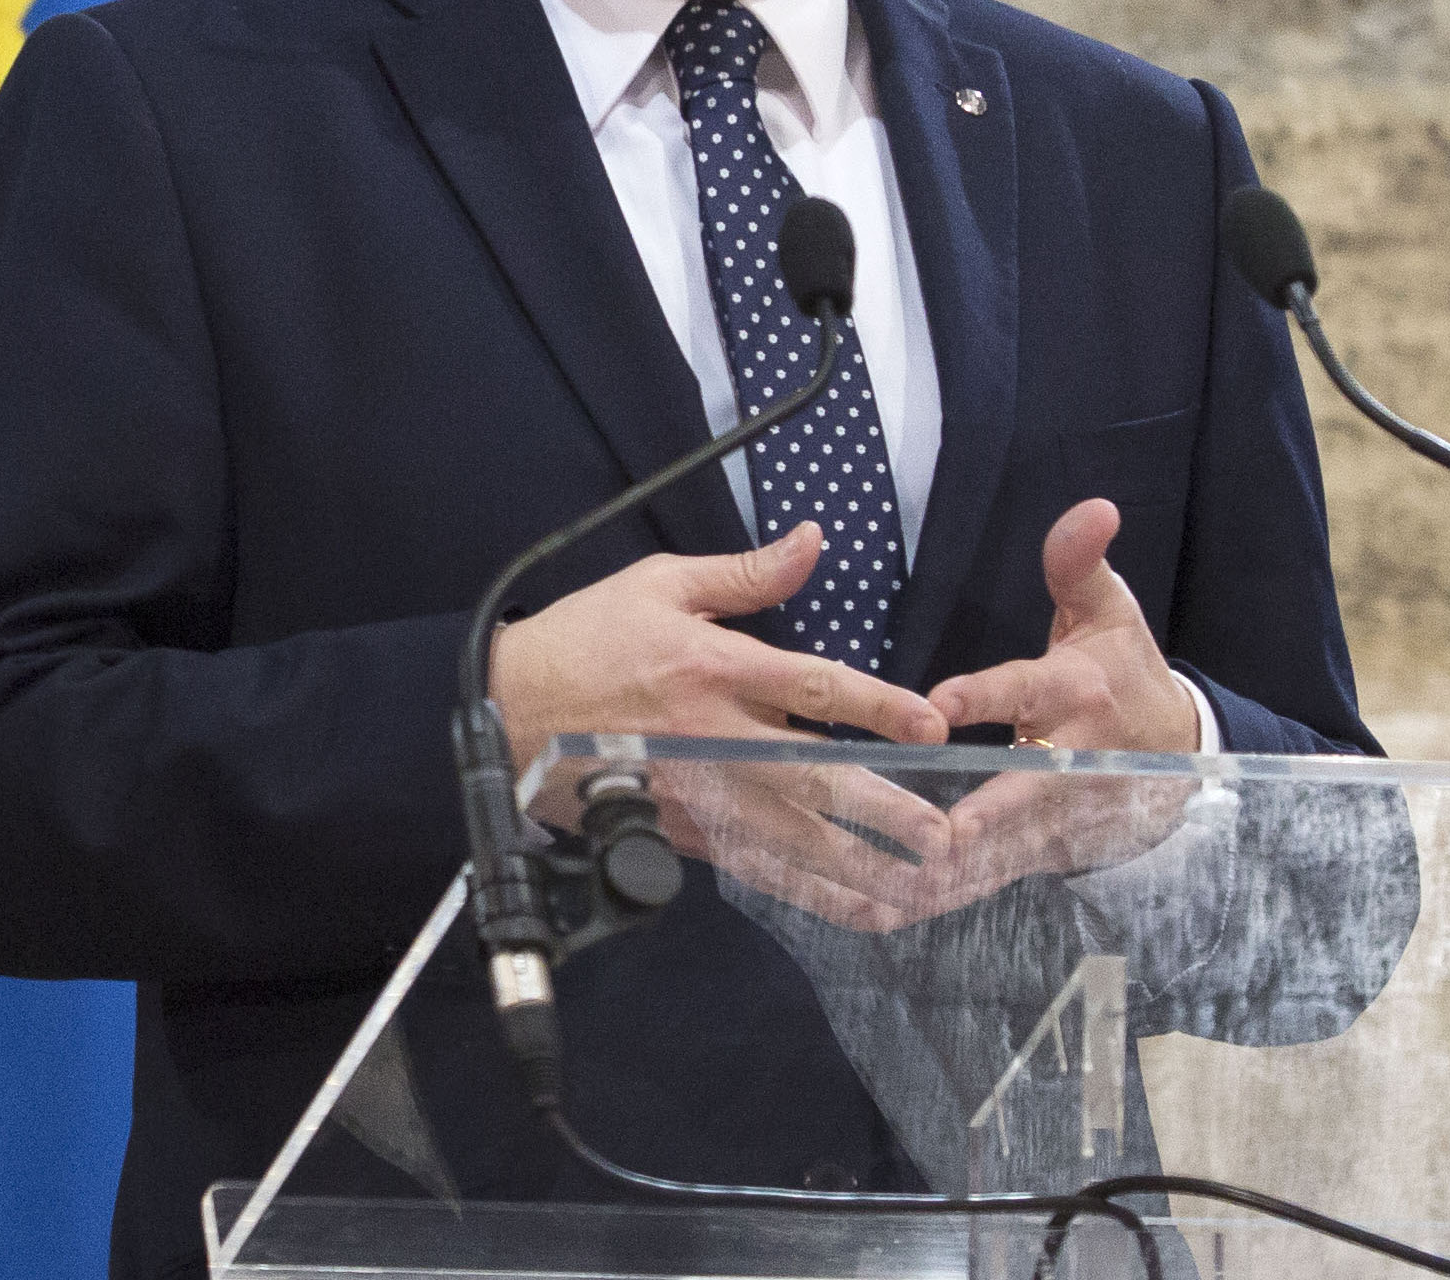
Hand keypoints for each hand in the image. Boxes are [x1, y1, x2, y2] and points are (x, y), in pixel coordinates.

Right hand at [494, 525, 960, 930]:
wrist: (506, 711)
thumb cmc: (584, 639)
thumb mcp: (657, 583)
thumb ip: (744, 571)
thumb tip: (815, 541)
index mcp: (711, 666)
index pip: (810, 686)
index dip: (876, 707)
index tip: (931, 725)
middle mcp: (710, 734)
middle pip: (810, 776)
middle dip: (881, 807)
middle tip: (943, 831)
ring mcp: (694, 790)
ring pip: (788, 835)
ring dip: (855, 865)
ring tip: (915, 887)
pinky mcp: (679, 829)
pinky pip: (753, 866)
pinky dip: (804, 892)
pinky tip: (850, 908)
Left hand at [903, 500, 1208, 901]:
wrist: (1176, 754)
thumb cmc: (1123, 672)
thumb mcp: (1109, 612)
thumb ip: (1080, 563)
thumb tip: (1095, 507)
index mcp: (1075, 693)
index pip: (1023, 691)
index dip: (982, 697)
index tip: (937, 705)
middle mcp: (1069, 760)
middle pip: (1017, 790)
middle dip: (975, 812)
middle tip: (929, 831)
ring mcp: (1058, 815)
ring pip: (1001, 846)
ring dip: (948, 870)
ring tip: (890, 884)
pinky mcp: (1043, 851)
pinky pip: (988, 878)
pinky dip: (942, 898)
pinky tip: (888, 913)